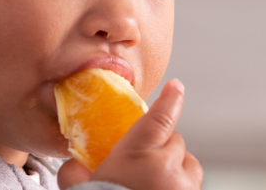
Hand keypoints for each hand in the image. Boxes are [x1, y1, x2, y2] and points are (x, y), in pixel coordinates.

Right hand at [57, 79, 202, 189]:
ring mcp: (184, 188)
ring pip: (189, 164)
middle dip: (162, 147)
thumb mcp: (81, 188)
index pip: (161, 117)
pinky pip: (192, 186)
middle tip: (144, 162)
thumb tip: (73, 163)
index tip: (176, 87)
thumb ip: (76, 171)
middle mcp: (168, 168)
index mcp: (139, 155)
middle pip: (175, 141)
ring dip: (177, 167)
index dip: (170, 99)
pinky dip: (181, 186)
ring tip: (156, 182)